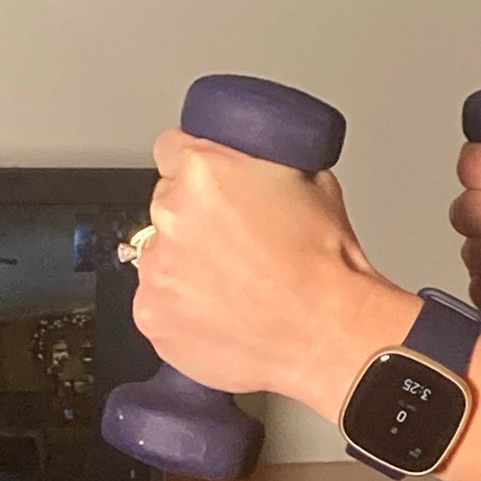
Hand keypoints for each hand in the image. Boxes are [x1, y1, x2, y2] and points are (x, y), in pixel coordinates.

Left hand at [131, 130, 389, 402]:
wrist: (329, 332)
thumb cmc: (325, 264)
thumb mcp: (311, 178)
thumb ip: (265, 161)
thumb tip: (256, 161)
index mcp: (202, 171)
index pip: (171, 148)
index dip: (195, 166)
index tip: (208, 185)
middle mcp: (171, 215)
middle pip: (167, 204)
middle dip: (194, 219)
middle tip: (235, 242)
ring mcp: (156, 269)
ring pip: (160, 256)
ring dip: (186, 265)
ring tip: (235, 285)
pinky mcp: (152, 316)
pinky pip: (157, 304)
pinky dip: (182, 308)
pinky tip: (224, 313)